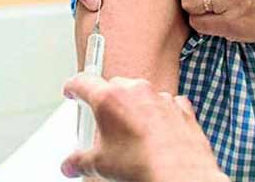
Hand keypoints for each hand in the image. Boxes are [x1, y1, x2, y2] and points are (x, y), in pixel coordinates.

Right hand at [60, 74, 226, 181]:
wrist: (180, 174)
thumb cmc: (141, 165)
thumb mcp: (100, 165)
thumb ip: (80, 160)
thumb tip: (72, 165)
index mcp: (109, 98)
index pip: (83, 82)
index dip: (73, 87)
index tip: (72, 91)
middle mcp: (135, 90)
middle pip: (114, 86)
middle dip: (107, 101)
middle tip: (105, 122)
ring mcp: (160, 97)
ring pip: (142, 94)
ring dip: (136, 107)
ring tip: (133, 133)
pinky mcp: (182, 108)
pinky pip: (168, 104)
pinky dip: (162, 114)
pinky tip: (159, 133)